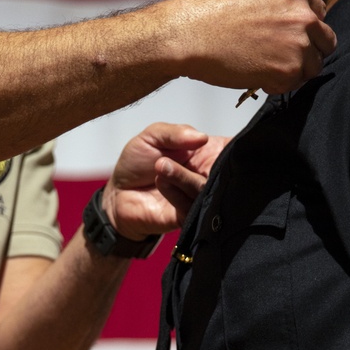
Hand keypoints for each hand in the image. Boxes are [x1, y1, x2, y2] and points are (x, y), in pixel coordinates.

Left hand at [102, 123, 229, 239]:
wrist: (118, 193)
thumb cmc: (138, 163)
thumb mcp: (153, 136)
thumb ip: (175, 132)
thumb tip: (202, 137)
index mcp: (206, 154)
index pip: (232, 151)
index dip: (231, 148)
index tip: (211, 144)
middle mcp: (206, 176)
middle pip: (223, 172)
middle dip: (204, 163)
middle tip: (173, 156)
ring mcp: (197, 197)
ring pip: (204, 189)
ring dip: (182, 176)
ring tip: (161, 166)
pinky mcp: (187, 217)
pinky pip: (190, 206)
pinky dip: (175, 192)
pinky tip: (160, 182)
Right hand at [169, 0, 335, 94]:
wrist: (192, 34)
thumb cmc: (212, 12)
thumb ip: (280, 2)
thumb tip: (290, 16)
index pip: (320, 14)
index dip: (306, 29)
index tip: (292, 38)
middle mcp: (303, 16)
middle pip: (325, 42)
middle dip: (308, 51)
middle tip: (284, 58)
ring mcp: (298, 45)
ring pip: (313, 66)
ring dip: (294, 71)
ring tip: (266, 67)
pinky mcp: (287, 71)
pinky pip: (293, 84)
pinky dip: (277, 85)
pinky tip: (256, 75)